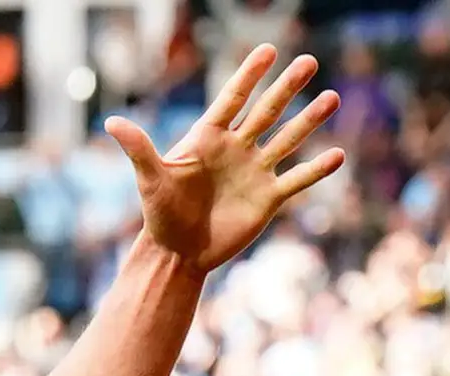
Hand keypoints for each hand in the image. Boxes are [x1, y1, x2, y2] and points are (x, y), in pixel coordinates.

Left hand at [106, 47, 344, 275]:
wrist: (178, 252)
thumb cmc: (160, 213)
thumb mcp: (149, 179)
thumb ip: (138, 148)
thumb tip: (110, 122)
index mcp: (209, 137)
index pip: (232, 99)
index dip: (249, 75)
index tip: (268, 50)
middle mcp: (237, 148)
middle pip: (266, 111)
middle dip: (287, 87)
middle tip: (309, 61)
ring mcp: (255, 171)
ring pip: (287, 139)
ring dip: (309, 120)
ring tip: (332, 97)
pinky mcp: (268, 199)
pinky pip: (296, 180)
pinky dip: (316, 170)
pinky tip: (338, 155)